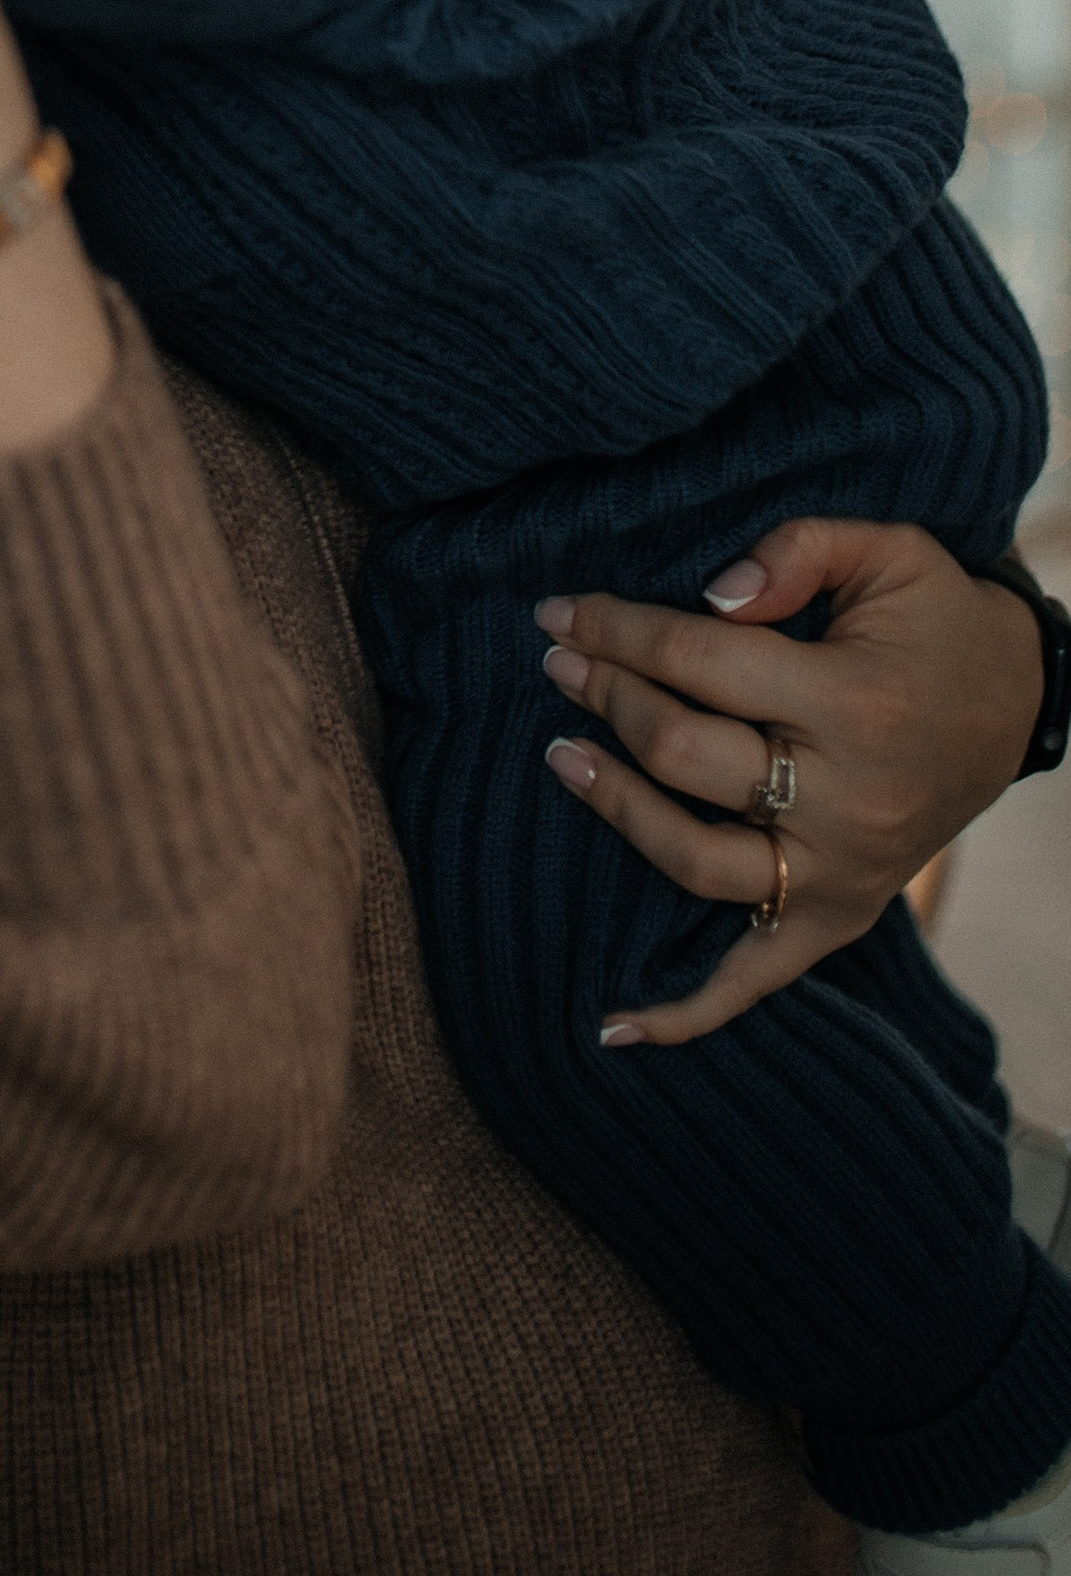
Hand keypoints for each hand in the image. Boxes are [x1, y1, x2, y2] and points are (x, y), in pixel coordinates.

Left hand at [535, 518, 1047, 1044]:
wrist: (1018, 700)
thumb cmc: (936, 619)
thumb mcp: (889, 550)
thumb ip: (796, 552)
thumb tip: (708, 595)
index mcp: (855, 702)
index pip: (697, 662)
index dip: (615, 630)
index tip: (557, 613)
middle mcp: (848, 800)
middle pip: (684, 754)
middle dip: (606, 698)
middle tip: (557, 664)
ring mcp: (843, 871)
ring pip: (697, 859)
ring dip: (614, 809)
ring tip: (560, 754)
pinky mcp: (842, 915)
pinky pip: (756, 977)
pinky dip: (687, 1011)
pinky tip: (613, 1024)